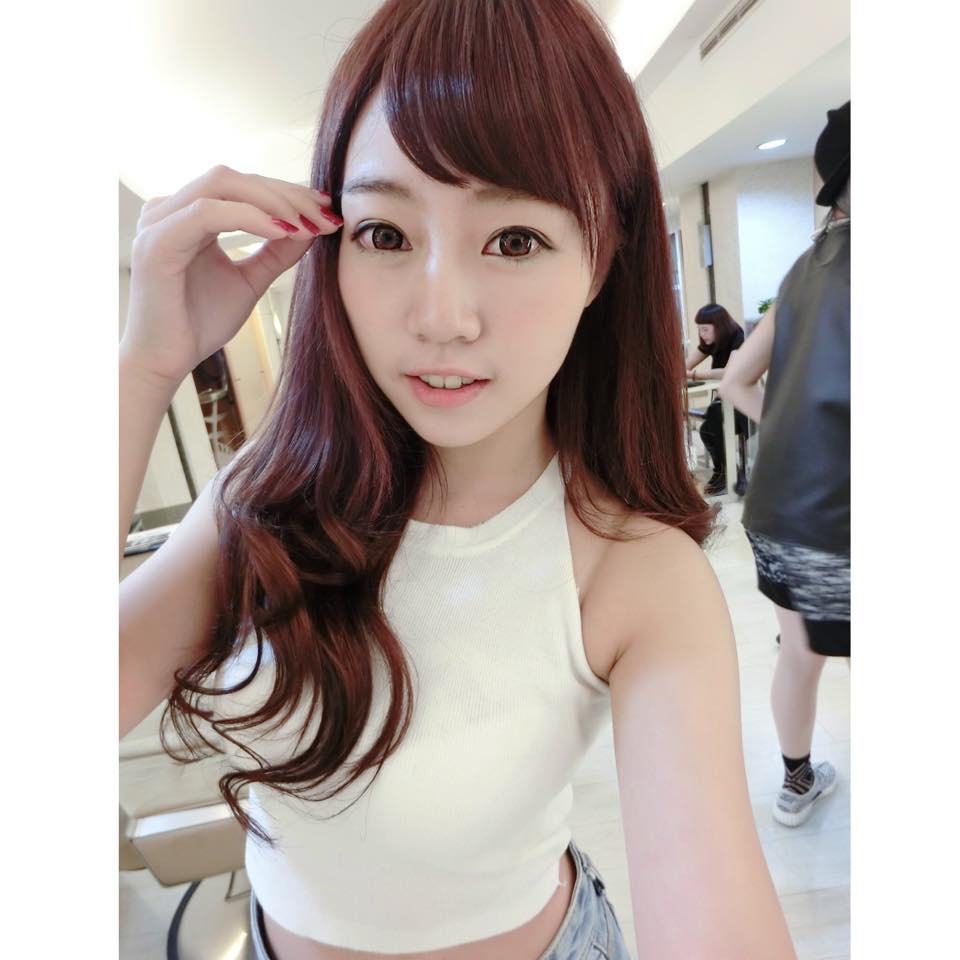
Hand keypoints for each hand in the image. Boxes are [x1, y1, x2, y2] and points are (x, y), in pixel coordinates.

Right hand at [121, 165, 342, 384]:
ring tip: (308, 225)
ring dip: (272, 202)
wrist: (166, 361)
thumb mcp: (250, 281)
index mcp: (190, 215)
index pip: (243, 187)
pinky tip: (281, 233)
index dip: (287, 193)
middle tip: (326, 214)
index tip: (326, 209)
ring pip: (221, 184)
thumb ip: (277, 253)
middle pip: (236, 178)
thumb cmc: (200, 323)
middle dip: (286, 194)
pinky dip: (248, 218)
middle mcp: (171, 210)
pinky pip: (207, 213)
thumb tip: (311, 227)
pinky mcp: (157, 242)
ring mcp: (160, 222)